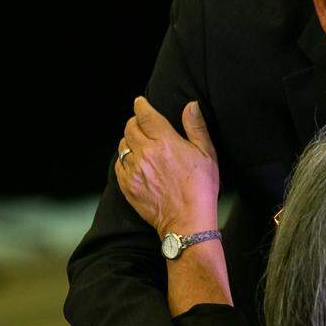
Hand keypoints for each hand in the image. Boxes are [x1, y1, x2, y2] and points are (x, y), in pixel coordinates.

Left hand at [115, 96, 219, 235]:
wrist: (187, 222)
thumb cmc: (201, 188)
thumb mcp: (207, 155)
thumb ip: (196, 127)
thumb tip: (191, 105)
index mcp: (166, 142)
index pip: (145, 115)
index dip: (141, 105)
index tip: (140, 102)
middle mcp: (146, 153)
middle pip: (130, 127)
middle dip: (135, 122)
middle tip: (142, 124)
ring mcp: (134, 170)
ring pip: (123, 145)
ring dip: (130, 141)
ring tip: (140, 145)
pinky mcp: (127, 185)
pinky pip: (119, 164)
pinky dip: (125, 160)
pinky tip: (136, 163)